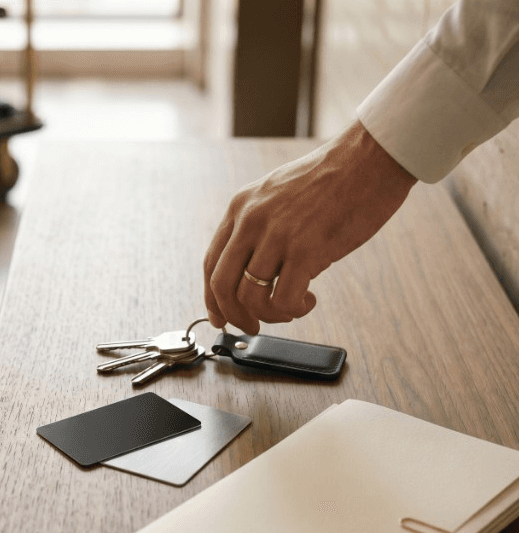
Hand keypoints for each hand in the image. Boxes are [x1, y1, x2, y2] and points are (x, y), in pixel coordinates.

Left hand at [203, 121, 416, 334]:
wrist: (370, 158)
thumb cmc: (332, 178)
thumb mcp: (276, 194)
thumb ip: (259, 227)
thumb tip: (255, 271)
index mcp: (240, 207)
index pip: (210, 264)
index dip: (212, 299)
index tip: (222, 317)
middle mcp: (251, 221)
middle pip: (222, 286)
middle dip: (235, 316)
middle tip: (253, 327)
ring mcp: (277, 235)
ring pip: (250, 297)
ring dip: (270, 315)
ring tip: (292, 308)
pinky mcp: (306, 249)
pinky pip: (283, 299)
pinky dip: (293, 310)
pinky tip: (308, 300)